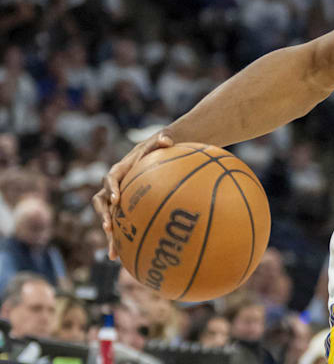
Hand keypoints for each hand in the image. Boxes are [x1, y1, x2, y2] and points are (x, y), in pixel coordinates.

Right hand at [92, 131, 173, 259]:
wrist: (155, 157)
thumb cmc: (158, 149)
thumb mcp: (160, 141)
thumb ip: (161, 140)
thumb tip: (167, 139)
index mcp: (120, 171)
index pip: (110, 179)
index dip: (111, 189)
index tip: (116, 199)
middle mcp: (113, 187)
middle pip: (101, 202)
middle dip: (104, 215)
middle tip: (109, 227)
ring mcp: (116, 200)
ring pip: (106, 218)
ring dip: (108, 234)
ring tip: (113, 252)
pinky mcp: (122, 210)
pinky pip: (118, 226)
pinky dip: (119, 240)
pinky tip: (122, 258)